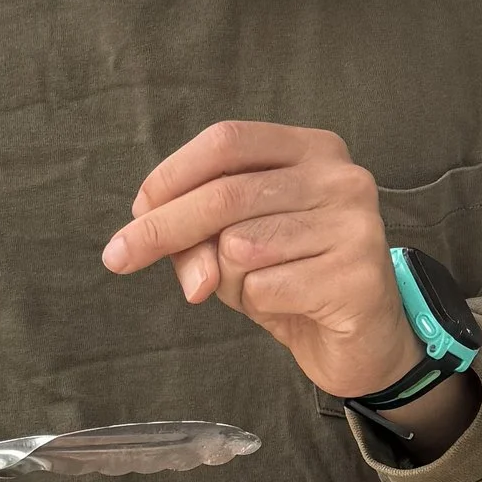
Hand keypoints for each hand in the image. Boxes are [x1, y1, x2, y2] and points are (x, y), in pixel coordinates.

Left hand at [101, 121, 425, 403]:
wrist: (362, 339)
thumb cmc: (293, 278)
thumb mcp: (237, 246)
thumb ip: (198, 237)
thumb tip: (168, 257)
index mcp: (313, 149)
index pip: (226, 142)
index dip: (171, 174)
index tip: (136, 211)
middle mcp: (340, 177)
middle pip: (225, 194)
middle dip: (163, 229)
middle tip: (119, 257)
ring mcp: (355, 224)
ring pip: (240, 246)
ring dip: (227, 278)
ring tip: (262, 286)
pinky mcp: (357, 276)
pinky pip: (265, 288)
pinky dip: (259, 303)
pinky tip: (292, 304)